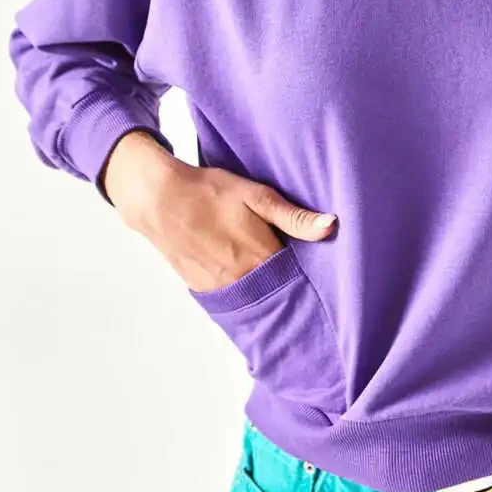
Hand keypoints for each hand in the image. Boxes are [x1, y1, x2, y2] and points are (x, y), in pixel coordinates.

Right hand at [122, 160, 337, 293]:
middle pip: (277, 293)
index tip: (319, 272)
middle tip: (295, 274)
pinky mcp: (202, 290)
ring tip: (270, 275)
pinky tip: (243, 277)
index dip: (309, 276)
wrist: (159, 199)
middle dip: (289, 287)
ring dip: (265, 291)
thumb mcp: (258, 196)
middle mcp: (243, 280)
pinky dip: (241, 291)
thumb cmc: (210, 192)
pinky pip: (231, 298)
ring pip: (254, 299)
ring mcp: (221, 289)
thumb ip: (294, 217)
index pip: (298, 279)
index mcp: (262, 258)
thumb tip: (331, 226)